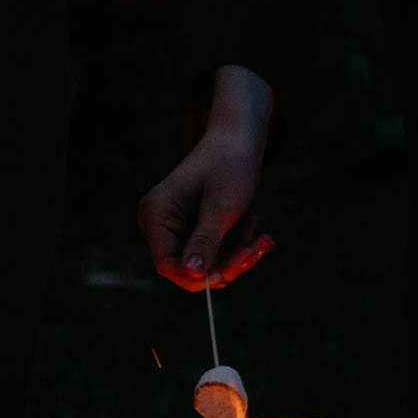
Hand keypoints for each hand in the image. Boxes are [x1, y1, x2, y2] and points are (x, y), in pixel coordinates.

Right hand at [139, 63, 276, 288]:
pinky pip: (216, 252)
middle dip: (226, 264)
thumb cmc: (229, 165)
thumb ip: (205, 241)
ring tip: (261, 236)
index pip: (167, 264)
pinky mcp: (194, 229)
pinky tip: (254, 227)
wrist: (239, 140)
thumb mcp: (221, 206)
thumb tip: (192, 274)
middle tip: (257, 250)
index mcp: (156, 213)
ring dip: (237, 254)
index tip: (229, 276)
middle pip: (191, 267)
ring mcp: (177, 227)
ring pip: (208, 263)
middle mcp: (160, 223)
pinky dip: (238, 246)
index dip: (196, 277)